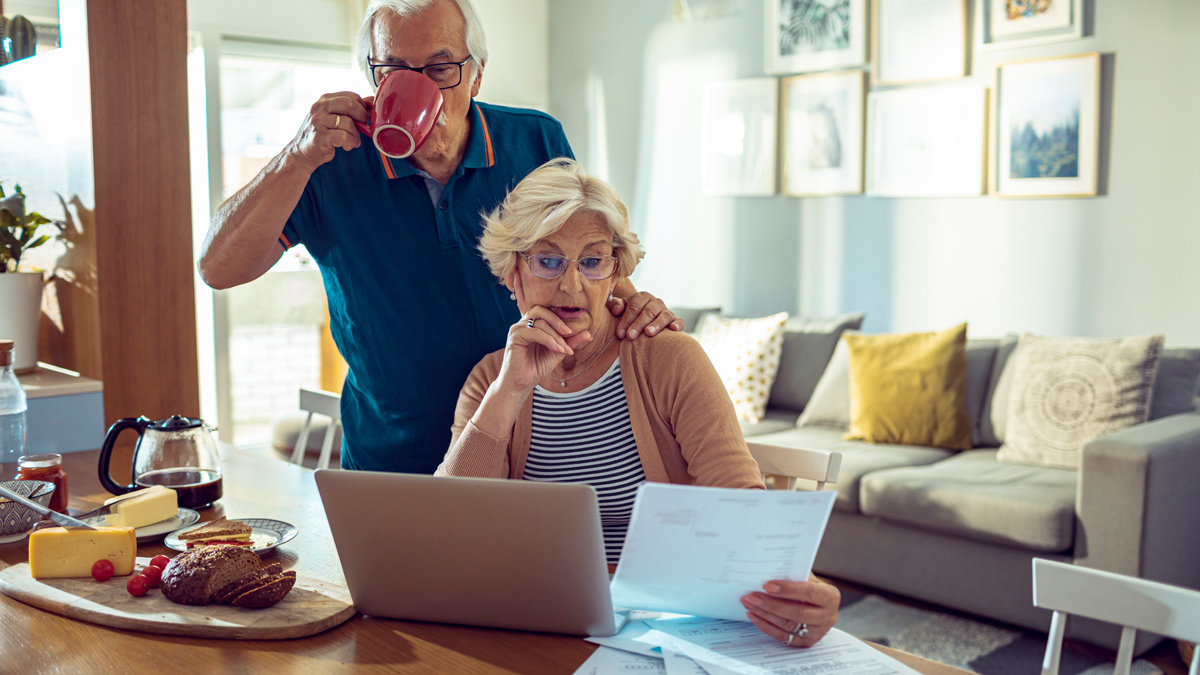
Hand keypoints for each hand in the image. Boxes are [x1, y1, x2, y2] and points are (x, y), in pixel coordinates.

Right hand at [285, 92, 370, 170]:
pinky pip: (344, 136)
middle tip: (362, 128)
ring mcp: (318, 121)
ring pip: (349, 123)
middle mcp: (319, 107)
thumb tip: (371, 100)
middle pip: (350, 104)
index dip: (362, 107)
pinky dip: (350, 143)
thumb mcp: (333, 118)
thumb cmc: (321, 135)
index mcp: (324, 100)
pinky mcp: (320, 136)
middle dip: (362, 117)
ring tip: (351, 141)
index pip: (351, 96)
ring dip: (356, 135)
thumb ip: (349, 110)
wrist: (301, 153)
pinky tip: (346, 146)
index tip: (363, 118)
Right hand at [498, 274, 592, 391]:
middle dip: (558, 320)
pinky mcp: (515, 337)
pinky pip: (535, 332)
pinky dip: (549, 340)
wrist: (521, 384)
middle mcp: (524, 323)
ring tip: (564, 347)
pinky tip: (556, 349)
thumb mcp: (558, 352)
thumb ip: (571, 341)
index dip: (548, 306)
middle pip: (541, 309)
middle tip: (569, 332)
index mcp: (533, 324)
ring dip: (555, 334)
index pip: (540, 308)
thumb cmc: (536, 367)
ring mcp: (518, 329)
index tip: (563, 320)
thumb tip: (589, 333)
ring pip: (539, 320)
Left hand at [608, 291, 682, 339]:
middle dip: (639, 324)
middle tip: (631, 336)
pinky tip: (673, 329)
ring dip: (657, 324)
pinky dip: (677, 324)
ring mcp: (666, 311)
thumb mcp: (620, 309)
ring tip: (648, 333)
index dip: (626, 320)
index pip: (634, 307)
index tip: (620, 333)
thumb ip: (615, 306)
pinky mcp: (675, 320)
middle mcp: (655, 302)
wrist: (642, 321)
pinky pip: (679, 321)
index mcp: (641, 297)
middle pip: (648, 311)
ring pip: (664, 315)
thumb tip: (616, 309)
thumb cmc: (629, 316)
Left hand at [739, 574, 839, 647]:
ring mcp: (818, 632)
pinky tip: (754, 616)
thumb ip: (794, 575)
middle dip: (771, 604)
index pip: (809, 592)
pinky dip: (766, 626)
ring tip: (749, 603)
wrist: (818, 604)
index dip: (787, 590)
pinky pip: (783, 637)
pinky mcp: (806, 642)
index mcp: (831, 596)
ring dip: (765, 614)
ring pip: (788, 625)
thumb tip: (769, 571)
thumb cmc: (808, 586)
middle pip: (797, 612)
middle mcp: (828, 616)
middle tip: (751, 596)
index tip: (766, 585)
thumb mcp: (807, 577)